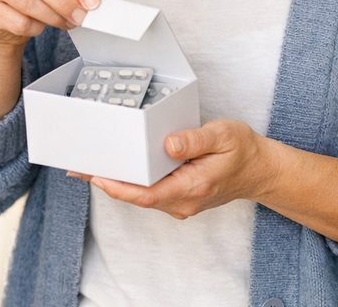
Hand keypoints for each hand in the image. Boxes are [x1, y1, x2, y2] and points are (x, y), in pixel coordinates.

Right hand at [0, 0, 100, 46]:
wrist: (8, 12)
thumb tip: (96, 2)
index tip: (93, 2)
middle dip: (65, 1)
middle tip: (80, 17)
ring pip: (27, 1)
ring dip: (53, 17)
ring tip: (65, 23)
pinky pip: (17, 21)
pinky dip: (34, 28)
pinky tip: (39, 26)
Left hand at [69, 120, 276, 218]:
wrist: (260, 170)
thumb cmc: (242, 151)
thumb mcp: (223, 135)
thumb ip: (195, 139)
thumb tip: (168, 144)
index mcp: (193, 186)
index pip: (146, 194)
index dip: (118, 187)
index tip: (96, 175)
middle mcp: (183, 201)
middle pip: (137, 196)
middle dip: (107, 180)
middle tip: (78, 164)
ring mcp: (180, 202)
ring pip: (140, 195)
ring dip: (115, 181)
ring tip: (88, 164)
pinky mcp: (178, 197)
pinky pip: (148, 192)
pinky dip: (129, 181)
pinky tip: (116, 168)